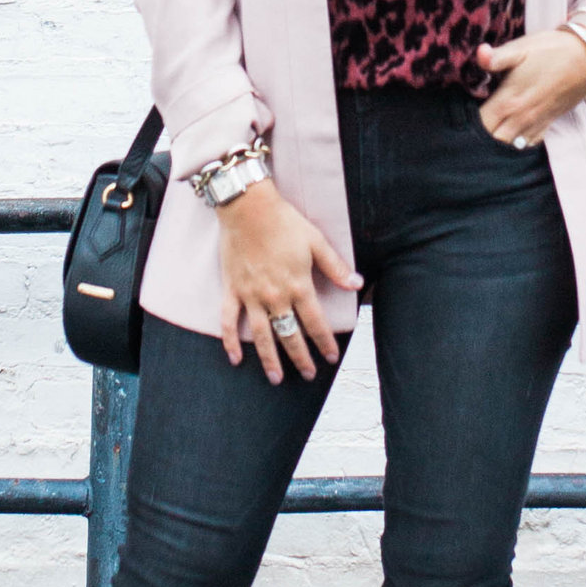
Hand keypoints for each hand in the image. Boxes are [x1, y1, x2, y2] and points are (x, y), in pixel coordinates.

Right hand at [215, 181, 360, 384]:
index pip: (315, 323)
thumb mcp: (315, 241)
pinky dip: (230, 341)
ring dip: (270, 360)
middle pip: (290, 335)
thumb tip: (357, 284)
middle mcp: (275, 296)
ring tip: (276, 378)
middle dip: (301, 358)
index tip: (332, 357)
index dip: (325, 342)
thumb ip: (335, 267)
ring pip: (261, 336)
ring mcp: (251, 295)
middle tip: (309, 374)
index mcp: (298, 285)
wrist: (248, 208)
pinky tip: (235, 359)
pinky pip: (229, 321)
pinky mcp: (232, 290)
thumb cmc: (284, 222)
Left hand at [477, 26, 585, 148]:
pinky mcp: (548, 123)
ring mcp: (536, 123)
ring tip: (485, 137)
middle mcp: (521, 118)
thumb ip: (497, 57)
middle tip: (467, 132)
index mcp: (509, 101)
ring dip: (497, 145)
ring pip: (511, 148)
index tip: (457, 121)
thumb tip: (479, 53)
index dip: (465, 128)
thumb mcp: (521, 48)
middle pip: (493, 143)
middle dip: (479, 141)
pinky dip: (517, 144)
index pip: (480, 126)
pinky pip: (528, 144)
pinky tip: (509, 136)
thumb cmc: (550, 50)